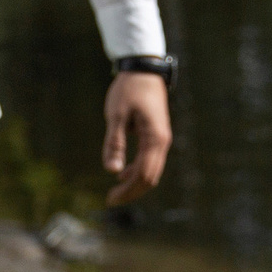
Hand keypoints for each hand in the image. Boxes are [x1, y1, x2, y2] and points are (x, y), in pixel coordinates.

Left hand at [101, 73, 171, 206]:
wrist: (143, 71)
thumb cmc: (128, 90)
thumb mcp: (116, 116)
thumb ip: (115, 143)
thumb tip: (112, 170)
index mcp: (154, 139)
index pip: (143, 174)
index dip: (128, 190)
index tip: (110, 199)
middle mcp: (162, 143)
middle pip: (150, 177)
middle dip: (131, 191)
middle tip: (110, 200)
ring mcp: (160, 140)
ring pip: (151, 170)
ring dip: (134, 182)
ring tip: (114, 191)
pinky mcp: (155, 135)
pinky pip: (149, 160)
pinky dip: (136, 170)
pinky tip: (121, 173)